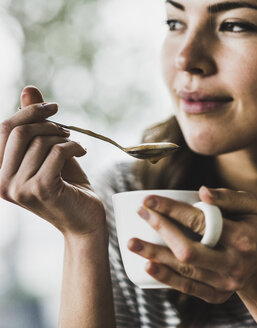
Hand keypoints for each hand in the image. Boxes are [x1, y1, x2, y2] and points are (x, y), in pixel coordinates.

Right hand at [0, 86, 105, 238]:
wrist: (85, 220)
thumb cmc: (67, 186)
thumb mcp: (48, 152)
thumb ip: (35, 124)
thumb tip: (28, 89)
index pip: (3, 129)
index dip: (28, 111)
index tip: (52, 107)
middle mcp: (1, 182)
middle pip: (18, 132)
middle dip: (47, 122)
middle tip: (66, 129)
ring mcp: (19, 188)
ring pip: (40, 141)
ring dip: (64, 138)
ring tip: (75, 146)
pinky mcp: (41, 189)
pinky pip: (57, 152)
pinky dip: (73, 146)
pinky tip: (82, 152)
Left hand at [127, 186, 256, 303]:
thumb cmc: (249, 226)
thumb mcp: (249, 205)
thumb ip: (228, 196)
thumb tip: (202, 191)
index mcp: (244, 238)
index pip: (202, 222)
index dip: (173, 210)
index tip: (149, 200)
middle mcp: (235, 264)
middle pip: (189, 249)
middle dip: (161, 229)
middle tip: (141, 213)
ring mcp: (225, 283)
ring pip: (185, 270)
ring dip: (155, 255)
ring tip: (132, 242)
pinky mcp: (217, 296)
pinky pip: (188, 287)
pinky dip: (166, 277)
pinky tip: (148, 265)